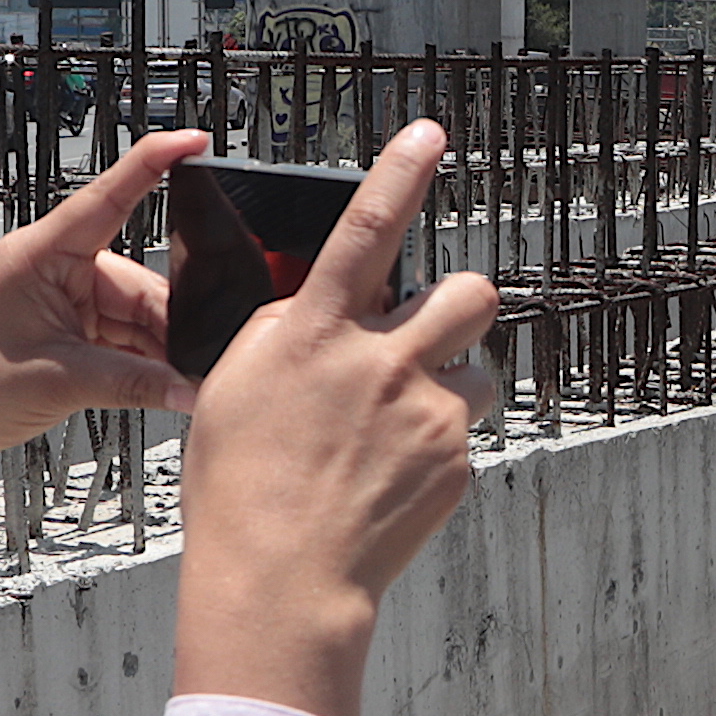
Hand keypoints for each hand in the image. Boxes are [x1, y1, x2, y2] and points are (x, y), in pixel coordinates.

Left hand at [0, 131, 206, 542]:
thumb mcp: (62, 382)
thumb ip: (136, 383)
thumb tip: (189, 386)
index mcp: (39, 255)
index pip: (107, 197)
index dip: (153, 164)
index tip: (193, 140)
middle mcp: (53, 268)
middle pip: (137, 279)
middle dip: (170, 320)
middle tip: (199, 357)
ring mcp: (62, 298)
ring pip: (136, 312)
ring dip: (158, 347)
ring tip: (175, 381)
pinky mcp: (68, 327)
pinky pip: (123, 335)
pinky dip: (143, 359)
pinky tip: (158, 383)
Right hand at [173, 119, 500, 715]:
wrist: (282, 581)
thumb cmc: (243, 486)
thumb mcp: (237, 385)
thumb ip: (287, 329)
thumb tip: (322, 302)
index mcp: (318, 334)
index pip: (366, 231)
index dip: (400, 174)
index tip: (430, 134)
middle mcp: (383, 362)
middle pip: (469, 294)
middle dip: (458, 305)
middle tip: (427, 333)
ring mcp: (429, 414)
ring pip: (478, 367)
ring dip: (449, 382)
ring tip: (398, 425)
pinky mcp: (457, 462)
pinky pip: (464, 433)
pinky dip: (436, 446)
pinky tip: (390, 478)